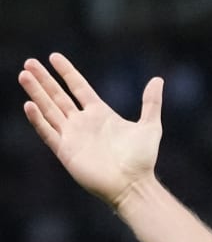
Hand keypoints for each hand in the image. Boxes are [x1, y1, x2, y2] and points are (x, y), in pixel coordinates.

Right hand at [19, 53, 164, 208]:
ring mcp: (72, 137)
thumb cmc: (143, 159)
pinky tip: (29, 104)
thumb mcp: (150, 126)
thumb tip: (158, 79)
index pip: (78, 87)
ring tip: (24, 75)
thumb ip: (151, 103)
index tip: (53, 56)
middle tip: (29, 62)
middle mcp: (83, 123)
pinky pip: (48, 132)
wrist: (134, 185)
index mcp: (100, 114)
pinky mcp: (65, 151)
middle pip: (58, 96)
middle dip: (44, 79)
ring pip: (49, 110)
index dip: (66, 72)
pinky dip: (38, 119)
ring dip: (36, 93)